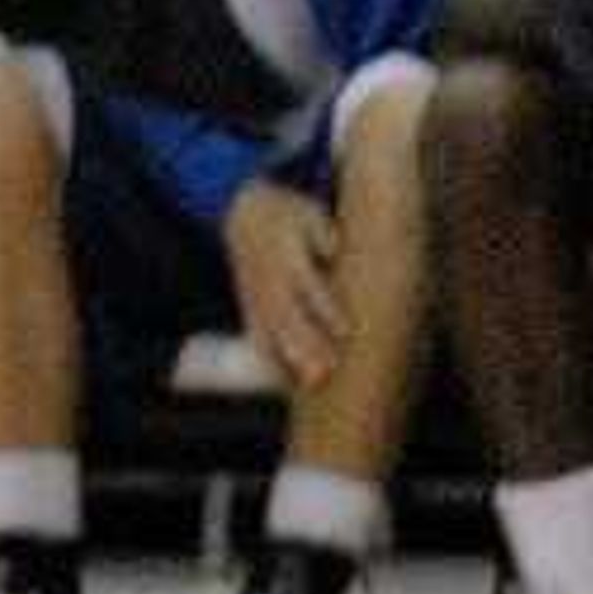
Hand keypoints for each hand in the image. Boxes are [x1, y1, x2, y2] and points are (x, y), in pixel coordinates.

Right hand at [224, 173, 347, 390]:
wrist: (245, 210)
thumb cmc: (290, 213)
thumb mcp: (307, 212)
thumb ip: (322, 232)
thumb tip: (335, 248)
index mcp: (285, 252)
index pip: (308, 284)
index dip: (326, 308)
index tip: (347, 331)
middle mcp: (268, 277)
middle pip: (287, 315)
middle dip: (307, 344)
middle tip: (328, 371)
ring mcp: (256, 294)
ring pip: (271, 329)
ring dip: (290, 357)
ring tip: (312, 383)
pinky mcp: (250, 305)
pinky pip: (258, 335)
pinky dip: (271, 359)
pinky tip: (287, 382)